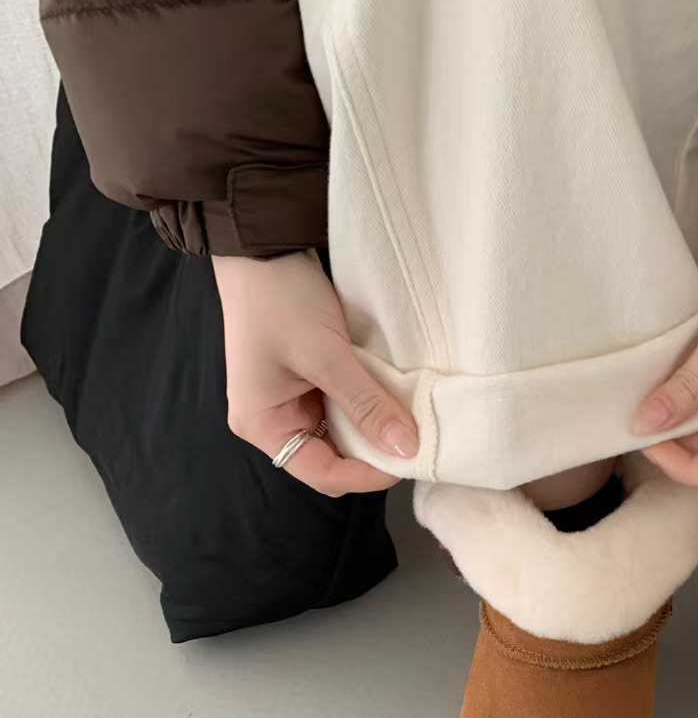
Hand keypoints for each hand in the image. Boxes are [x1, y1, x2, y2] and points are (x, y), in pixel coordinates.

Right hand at [215, 250, 418, 495]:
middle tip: (415, 438)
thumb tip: (406, 448)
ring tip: (406, 415)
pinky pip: (341, 405)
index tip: (409, 458)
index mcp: (262, 425)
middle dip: (372, 452)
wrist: (262, 243)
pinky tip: (389, 394)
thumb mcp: (326, 354)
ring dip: (372, 425)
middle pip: (332, 457)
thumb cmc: (280, 298)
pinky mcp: (306, 379)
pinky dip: (366, 403)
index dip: (367, 474)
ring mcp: (288, 400)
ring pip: (341, 432)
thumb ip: (366, 404)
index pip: (322, 474)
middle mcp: (272, 421)